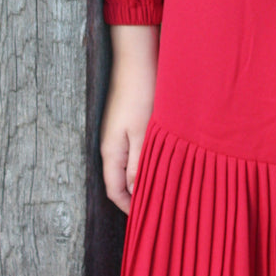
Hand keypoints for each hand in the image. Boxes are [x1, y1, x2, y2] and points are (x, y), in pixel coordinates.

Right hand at [100, 24, 158, 212]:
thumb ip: (138, 164)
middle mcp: (111, 144)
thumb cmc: (141, 92)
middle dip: (137, 195)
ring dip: (143, 176)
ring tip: (165, 184)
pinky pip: (134, 150)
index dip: (130, 207)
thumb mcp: (143, 132)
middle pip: (120, 180)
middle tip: (160, 204)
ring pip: (128, 165)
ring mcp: (118, 133)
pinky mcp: (128, 122)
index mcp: (111, 151)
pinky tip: (162, 159)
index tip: (148, 218)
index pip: (114, 190)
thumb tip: (135, 192)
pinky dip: (145, 159)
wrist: (138, 57)